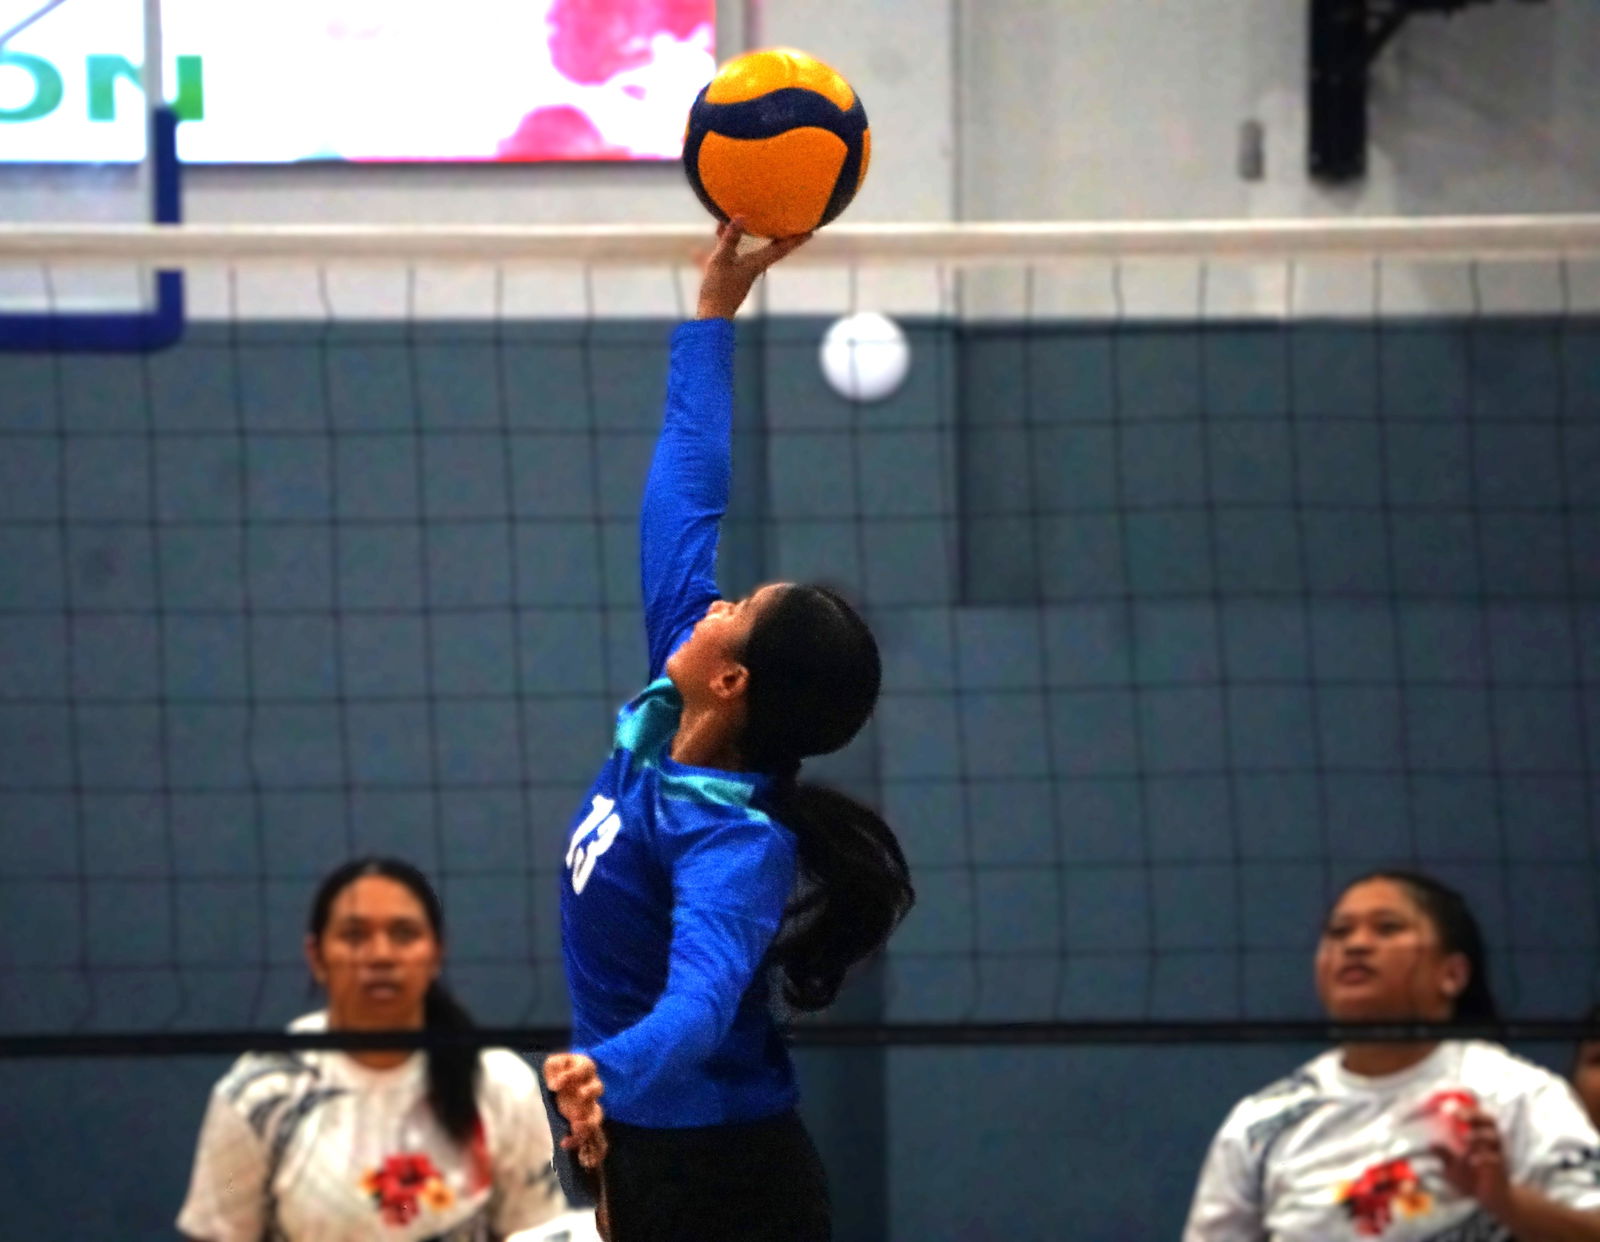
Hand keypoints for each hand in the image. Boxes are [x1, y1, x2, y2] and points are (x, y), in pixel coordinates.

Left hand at [543, 1052, 606, 1168]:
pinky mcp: (584, 1119)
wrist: (563, 1083)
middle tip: (580, 1096)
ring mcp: (590, 1104)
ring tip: (576, 1127)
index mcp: (586, 1067)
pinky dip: (576, 1138)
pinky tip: (565, 1143)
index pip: (584, 1068)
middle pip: (597, 1088)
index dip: (571, 1075)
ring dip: (589, 1121)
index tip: (554, 1085)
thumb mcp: (554, 1064)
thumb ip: (554, 1068)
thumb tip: (555, 1084)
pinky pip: (586, 1131)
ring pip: (597, 1113)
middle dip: (589, 1093)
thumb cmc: (560, 1070)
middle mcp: (592, 1086)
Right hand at [695, 218, 811, 319]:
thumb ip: (730, 238)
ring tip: (764, 222)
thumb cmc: (718, 289)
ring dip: (761, 236)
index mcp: (757, 263)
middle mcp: (755, 267)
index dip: (796, 240)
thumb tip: (741, 216)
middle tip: (794, 222)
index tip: (811, 230)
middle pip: (774, 248)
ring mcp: (745, 271)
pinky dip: (736, 241)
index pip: (781, 249)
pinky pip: (740, 253)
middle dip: (784, 236)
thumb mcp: (721, 259)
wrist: (712, 315)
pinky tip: (722, 231)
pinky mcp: (734, 275)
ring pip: (757, 250)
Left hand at [1434, 1104, 1512, 1219]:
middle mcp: (1491, 1140)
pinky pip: (1496, 1158)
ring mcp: (1498, 1152)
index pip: (1475, 1114)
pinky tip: (1472, 1161)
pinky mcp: (1501, 1167)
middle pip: (1489, 1120)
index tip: (1447, 1105)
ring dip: (1479, 1135)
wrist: (1491, 1197)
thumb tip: (1431, 1144)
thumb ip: (1443, 1155)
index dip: (1464, 1108)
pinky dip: (1485, 1157)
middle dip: (1474, 1114)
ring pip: (1494, 1137)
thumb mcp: (1452, 1166)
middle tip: (1458, 1115)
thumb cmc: (1470, 1176)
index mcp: (1479, 1134)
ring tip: (1465, 1138)